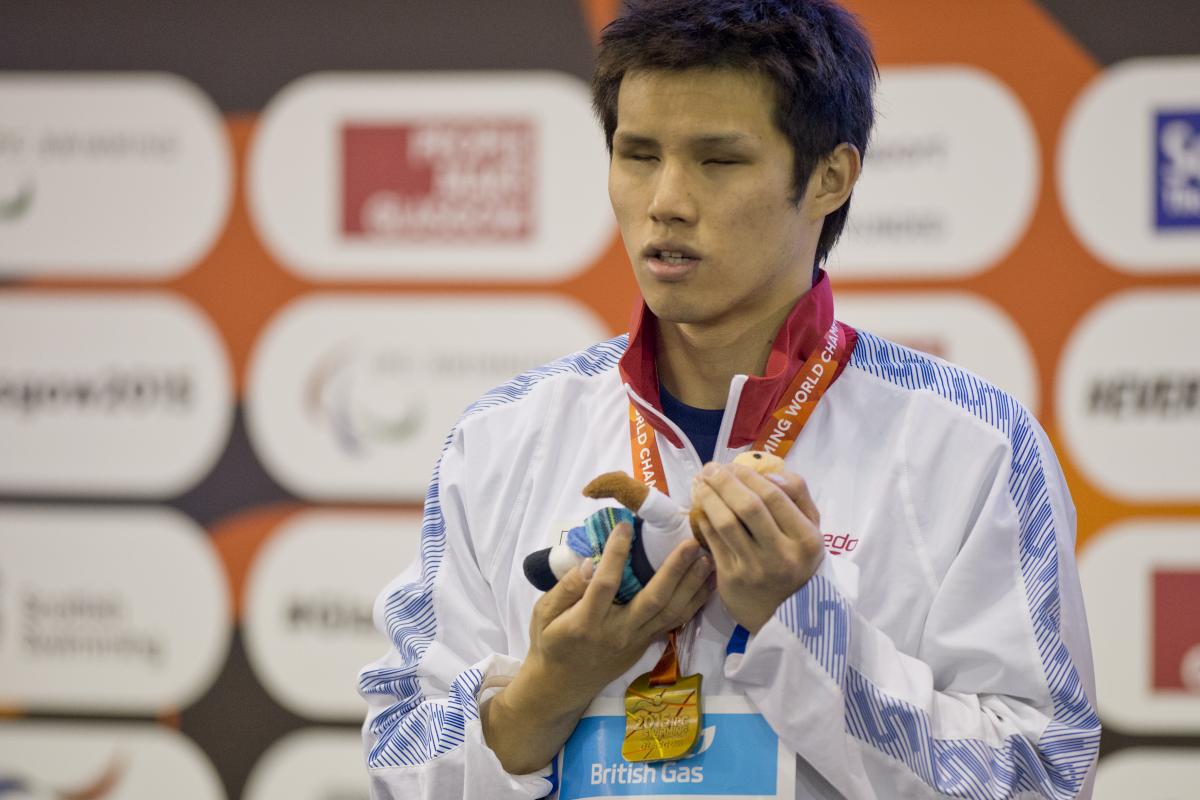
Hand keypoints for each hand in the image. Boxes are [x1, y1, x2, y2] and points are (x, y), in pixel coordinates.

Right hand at [483, 523, 712, 772]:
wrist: (562, 686)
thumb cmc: (550, 643)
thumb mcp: (543, 614)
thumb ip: (565, 589)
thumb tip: (589, 563)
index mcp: (586, 623)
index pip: (605, 585)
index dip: (616, 555)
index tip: (626, 527)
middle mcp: (617, 633)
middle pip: (652, 601)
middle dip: (674, 571)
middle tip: (690, 543)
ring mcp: (636, 641)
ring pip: (670, 613)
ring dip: (692, 585)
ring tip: (708, 558)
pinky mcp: (646, 644)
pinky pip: (674, 622)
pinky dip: (693, 602)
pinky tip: (708, 584)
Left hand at [691, 462, 824, 633]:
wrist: (784, 615)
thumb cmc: (796, 561)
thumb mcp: (811, 530)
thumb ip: (797, 496)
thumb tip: (769, 472)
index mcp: (806, 539)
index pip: (774, 496)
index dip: (748, 475)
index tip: (733, 465)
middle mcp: (781, 554)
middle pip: (748, 506)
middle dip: (724, 482)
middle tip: (711, 468)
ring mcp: (754, 569)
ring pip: (725, 522)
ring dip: (708, 497)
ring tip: (700, 483)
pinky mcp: (731, 580)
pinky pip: (713, 540)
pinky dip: (704, 519)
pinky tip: (700, 507)